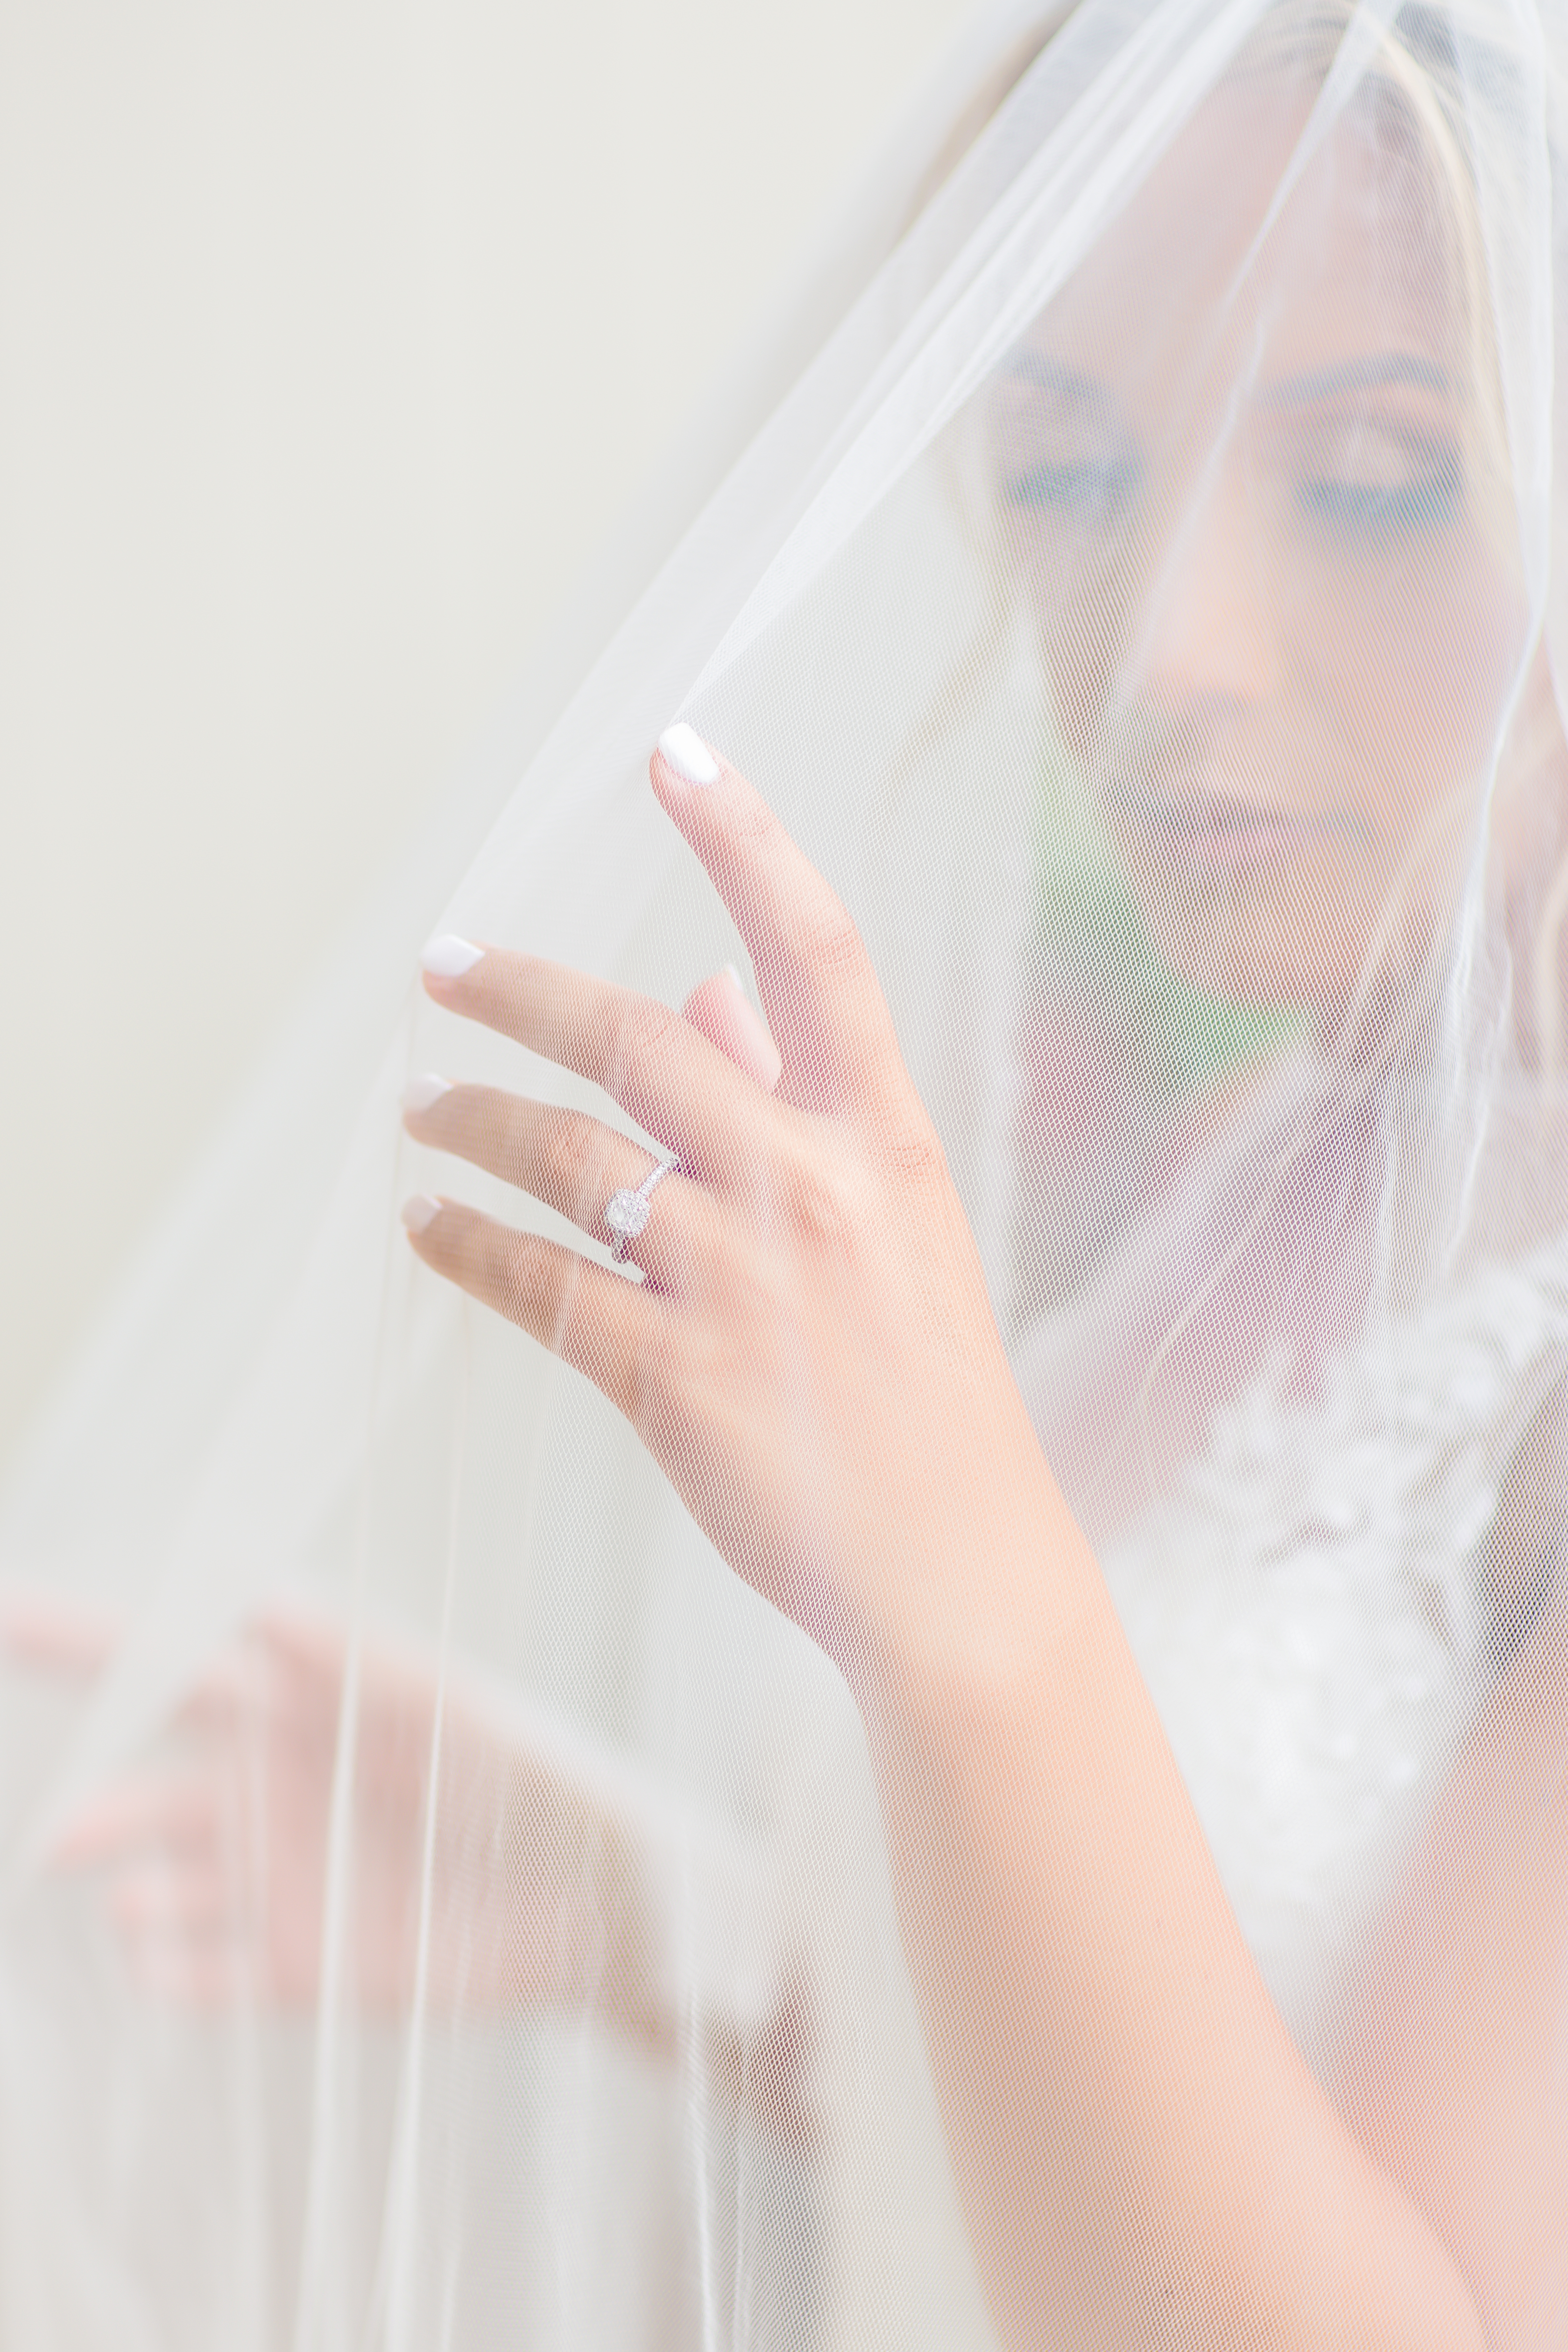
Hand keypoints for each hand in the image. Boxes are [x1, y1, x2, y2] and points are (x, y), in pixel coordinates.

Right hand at [1, 1594, 661, 2023]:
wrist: (605, 1906)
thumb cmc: (541, 1783)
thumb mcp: (457, 1716)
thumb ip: (357, 1667)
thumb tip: (262, 1598)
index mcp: (306, 1709)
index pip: (176, 1661)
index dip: (83, 1639)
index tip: (1, 1613)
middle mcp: (280, 1791)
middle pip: (151, 1788)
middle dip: (96, 1804)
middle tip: (58, 1837)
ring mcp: (284, 1881)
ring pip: (167, 1887)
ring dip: (138, 1895)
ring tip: (140, 1901)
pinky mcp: (302, 1966)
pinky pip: (212, 1974)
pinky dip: (177, 1972)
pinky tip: (164, 1963)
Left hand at [404, 737, 1066, 1684]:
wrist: (958, 1564)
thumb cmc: (930, 1390)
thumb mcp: (896, 1225)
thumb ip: (800, 1097)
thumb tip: (712, 985)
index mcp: (879, 1136)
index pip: (817, 947)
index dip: (743, 836)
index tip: (671, 750)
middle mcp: (810, 1188)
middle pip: (638, 1039)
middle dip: (520, 991)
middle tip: (444, 967)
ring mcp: (741, 1283)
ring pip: (566, 1156)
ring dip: (472, 1119)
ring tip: (420, 1109)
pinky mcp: (676, 1380)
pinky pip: (539, 1285)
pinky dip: (468, 1246)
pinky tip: (428, 1226)